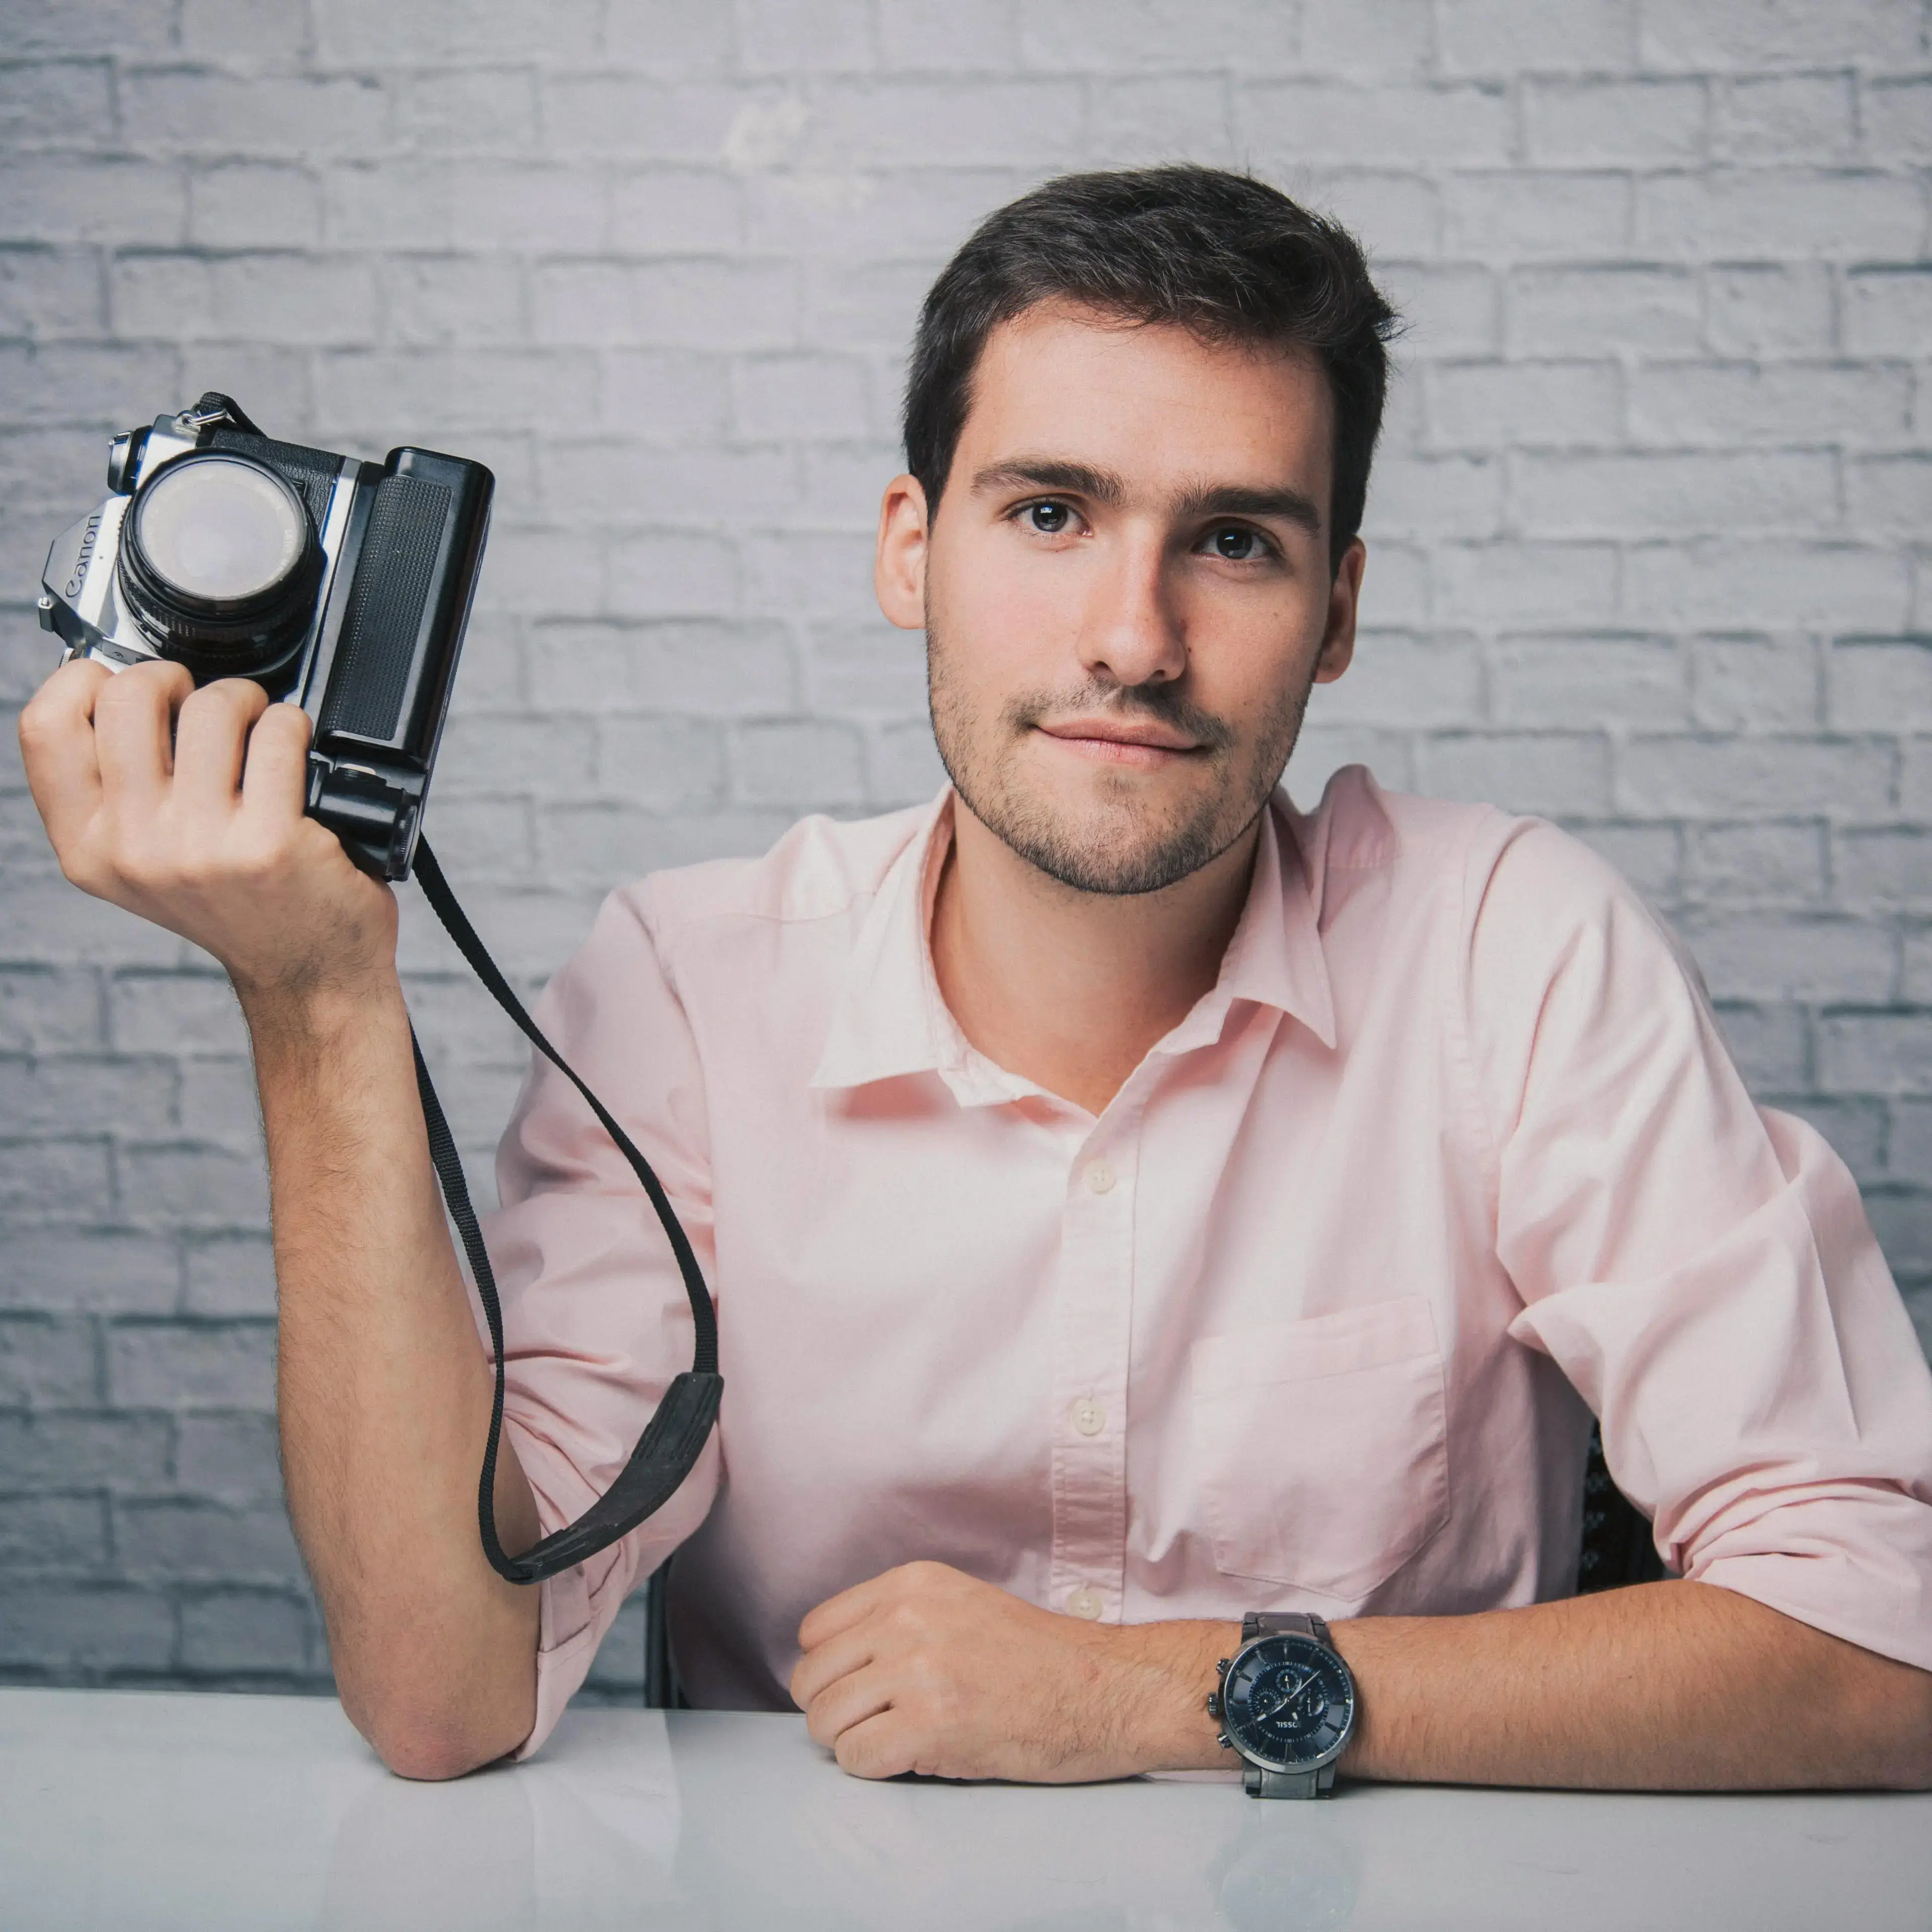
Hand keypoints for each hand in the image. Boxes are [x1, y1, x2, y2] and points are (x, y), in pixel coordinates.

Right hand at [18, 658, 397, 1008]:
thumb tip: (112, 687)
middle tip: (202, 702)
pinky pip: (277, 734)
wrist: (307, 973)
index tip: (121, 680)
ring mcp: (200, 848)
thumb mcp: (145, 860)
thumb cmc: (237, 905)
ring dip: (244, 699)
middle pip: (127, 696)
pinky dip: (293, 728)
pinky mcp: (269, 844)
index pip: (45, 726)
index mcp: (87, 848)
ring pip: (210, 707)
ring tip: (258, 728)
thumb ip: (116, 788)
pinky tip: (297, 756)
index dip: (84, 680)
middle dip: (173, 677)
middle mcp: (133, 850)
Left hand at [789, 1559, 1233, 1782]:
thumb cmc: (1040, 1658)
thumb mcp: (962, 1605)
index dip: (831, 1669)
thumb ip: (900, 1620)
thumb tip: (836, 1664)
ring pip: (825, 1721)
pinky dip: (875, 1770)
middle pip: (812, 1678)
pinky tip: (914, 1760)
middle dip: (835, 1710)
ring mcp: (918, 1670)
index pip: (815, 1630)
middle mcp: (906, 1618)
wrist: (1107, 1689)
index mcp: (913, 1583)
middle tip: (877, 1724)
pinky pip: (856, 1759)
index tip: (860, 1688)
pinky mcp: (930, 1725)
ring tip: (899, 1741)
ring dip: (853, 1742)